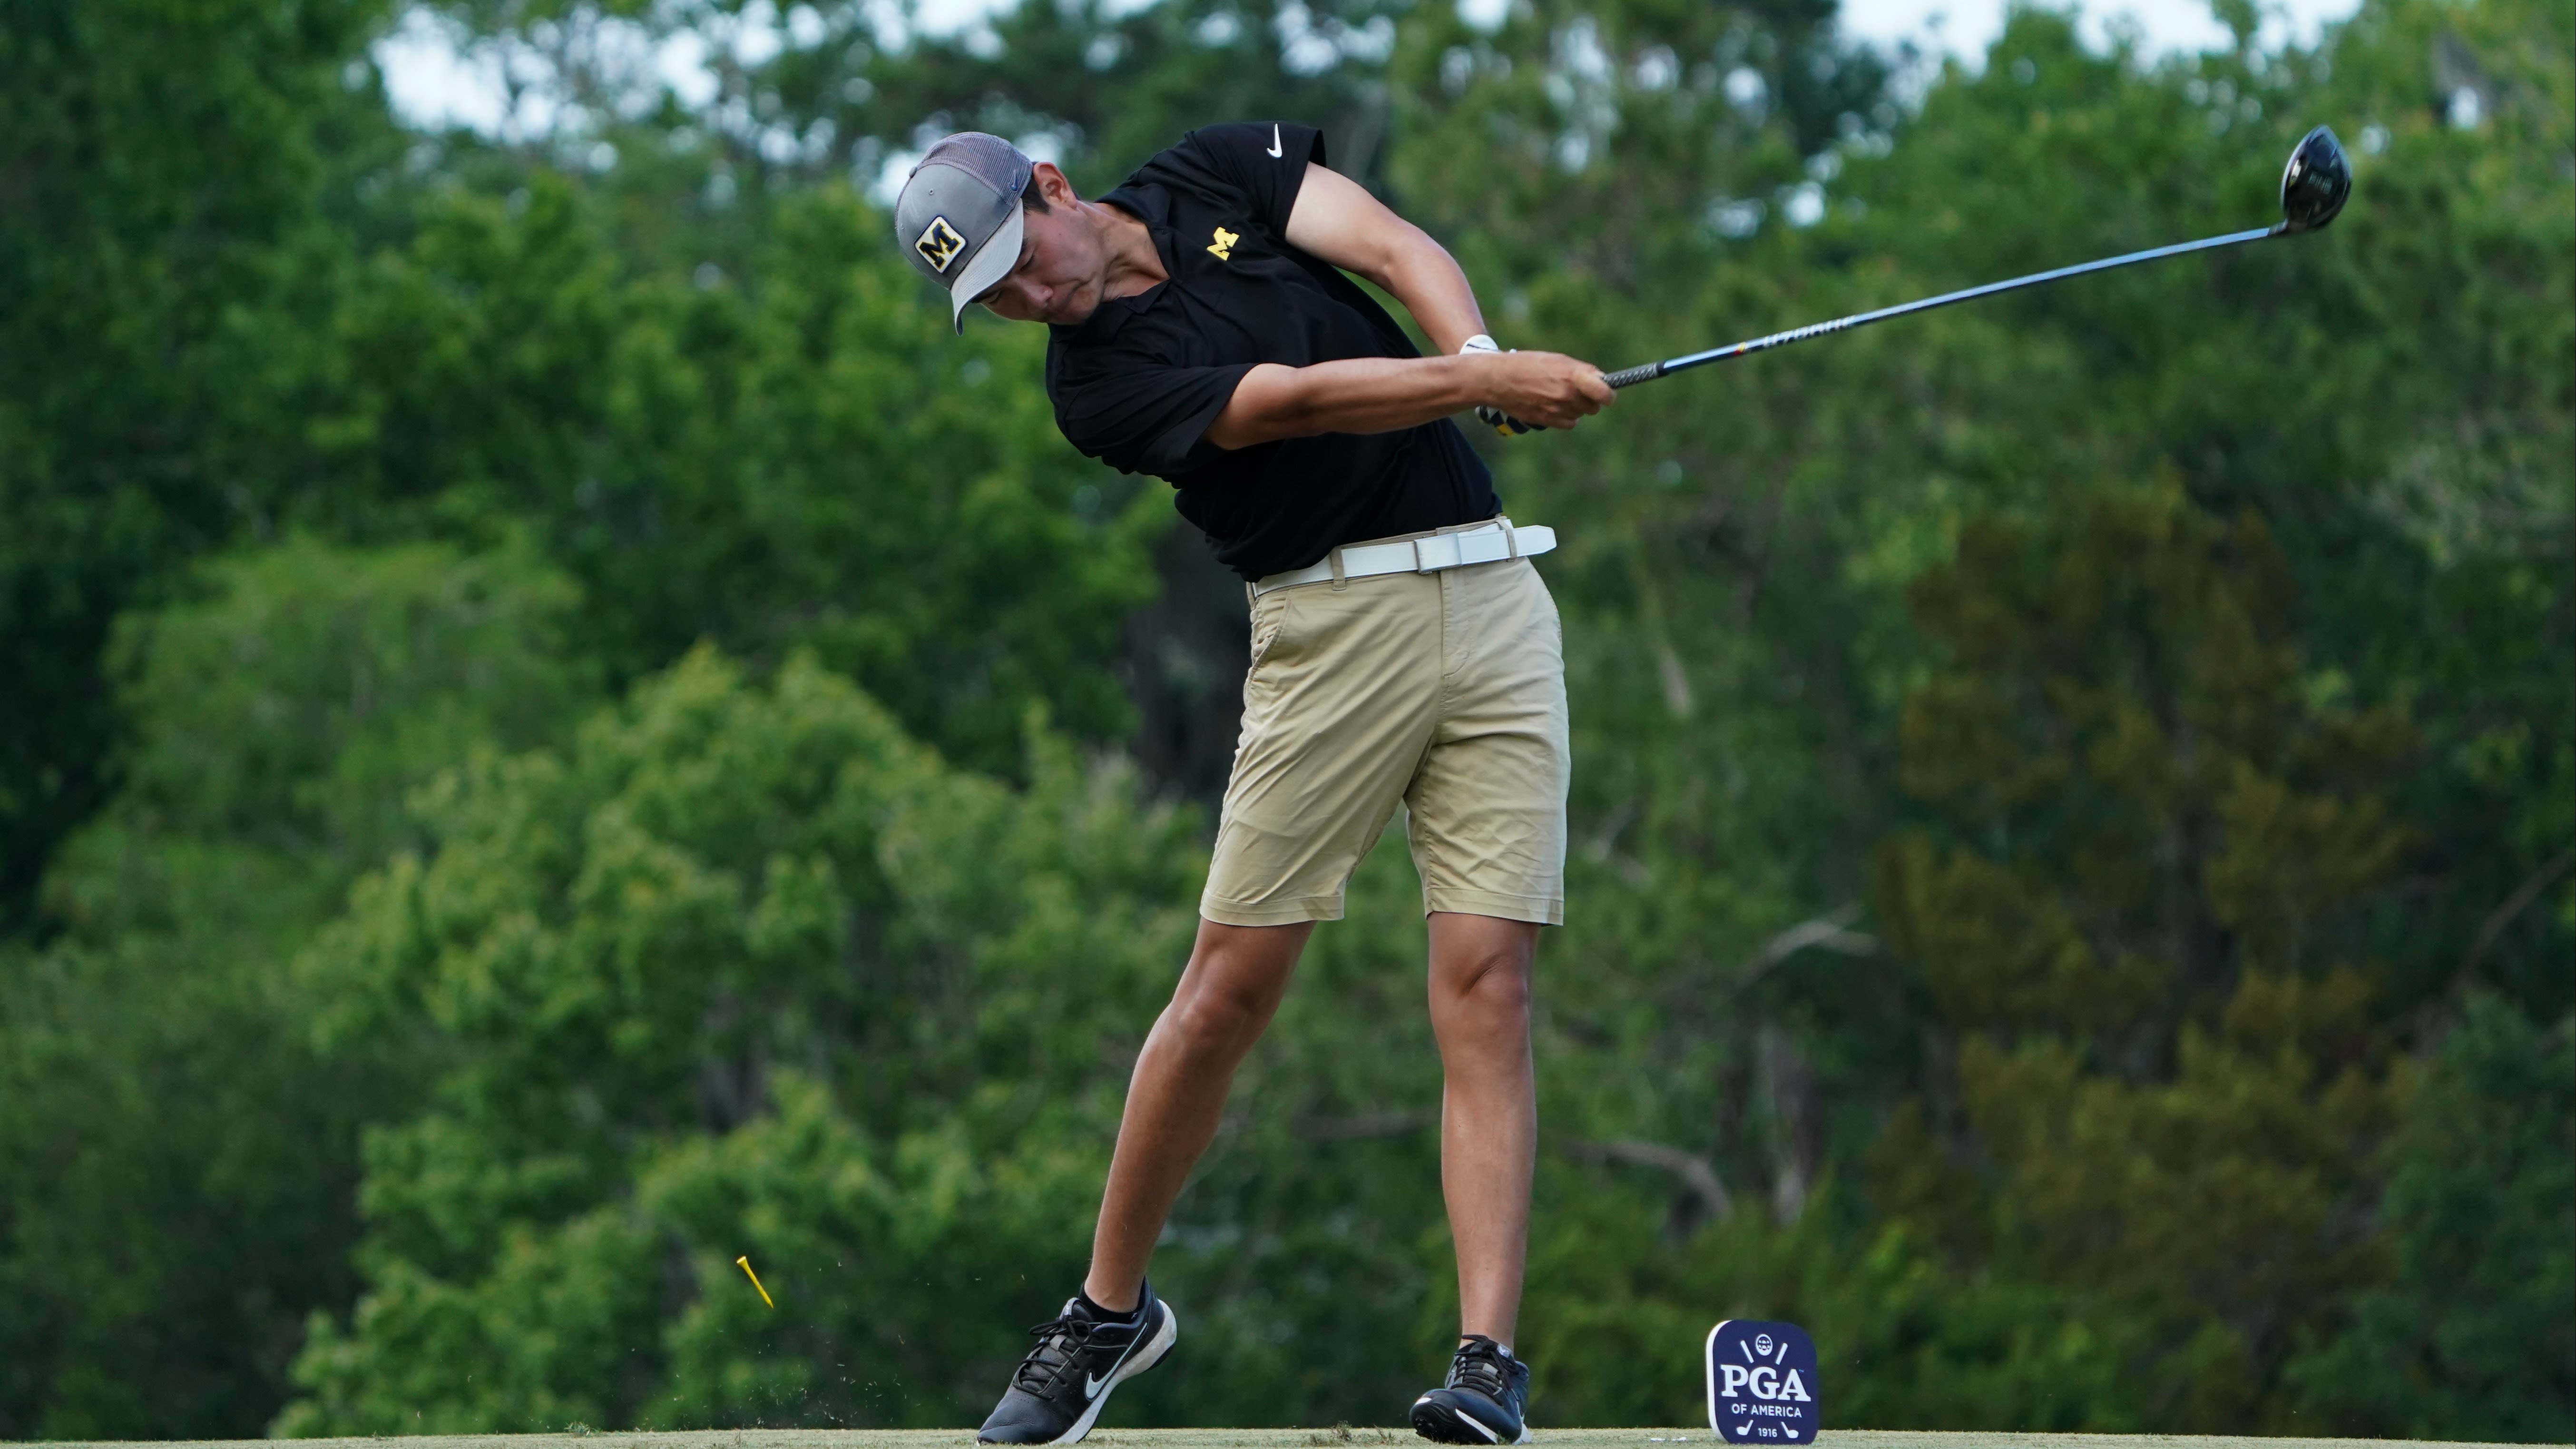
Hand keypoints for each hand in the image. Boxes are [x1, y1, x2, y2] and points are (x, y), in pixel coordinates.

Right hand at [1473, 350, 1613, 431]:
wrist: (1498, 380)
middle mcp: (1567, 394)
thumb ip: (1582, 371)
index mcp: (1571, 375)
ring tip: (1556, 394)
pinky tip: (1553, 405)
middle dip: (1589, 399)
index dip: (1608, 394)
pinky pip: (1570, 423)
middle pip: (1594, 406)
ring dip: (1575, 406)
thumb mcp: (1557, 360)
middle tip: (1575, 389)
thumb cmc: (1528, 365)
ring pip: (1581, 414)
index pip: (1604, 392)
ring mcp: (1557, 410)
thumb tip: (1602, 382)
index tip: (1608, 393)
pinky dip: (1566, 416)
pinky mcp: (1548, 421)